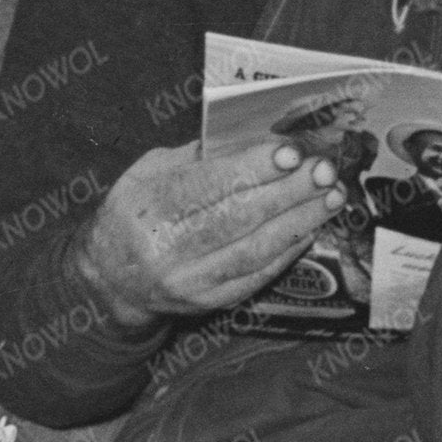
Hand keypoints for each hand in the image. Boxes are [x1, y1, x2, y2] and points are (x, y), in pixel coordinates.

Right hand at [73, 133, 346, 324]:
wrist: (111, 279)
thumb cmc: (133, 214)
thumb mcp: (146, 174)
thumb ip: (194, 157)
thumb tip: (252, 139)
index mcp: (147, 208)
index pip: (207, 186)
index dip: (253, 169)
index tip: (290, 152)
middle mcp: (165, 249)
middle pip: (238, 217)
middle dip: (289, 191)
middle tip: (324, 170)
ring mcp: (189, 281)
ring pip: (256, 249)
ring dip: (300, 220)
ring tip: (330, 197)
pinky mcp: (209, 302)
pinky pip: (258, 275)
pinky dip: (289, 249)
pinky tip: (310, 227)